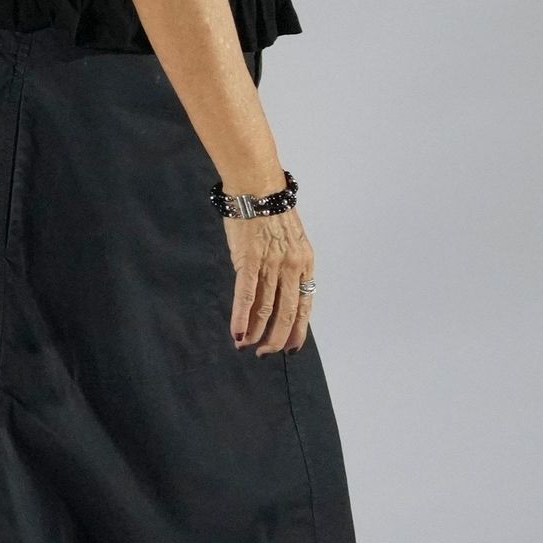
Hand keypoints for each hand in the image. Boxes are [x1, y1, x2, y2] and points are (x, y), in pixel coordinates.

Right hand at [227, 207, 313, 355]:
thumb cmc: (271, 211)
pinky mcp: (249, 260)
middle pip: (287, 311)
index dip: (298, 329)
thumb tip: (272, 290)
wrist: (257, 189)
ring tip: (249, 346)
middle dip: (277, 337)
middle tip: (267, 352)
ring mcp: (271, 264)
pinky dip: (242, 317)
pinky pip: (246, 294)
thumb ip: (285, 266)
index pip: (305, 304)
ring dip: (257, 331)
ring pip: (266, 307)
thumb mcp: (289, 240)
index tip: (291, 347)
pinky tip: (238, 332)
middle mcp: (292, 267)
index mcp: (305, 263)